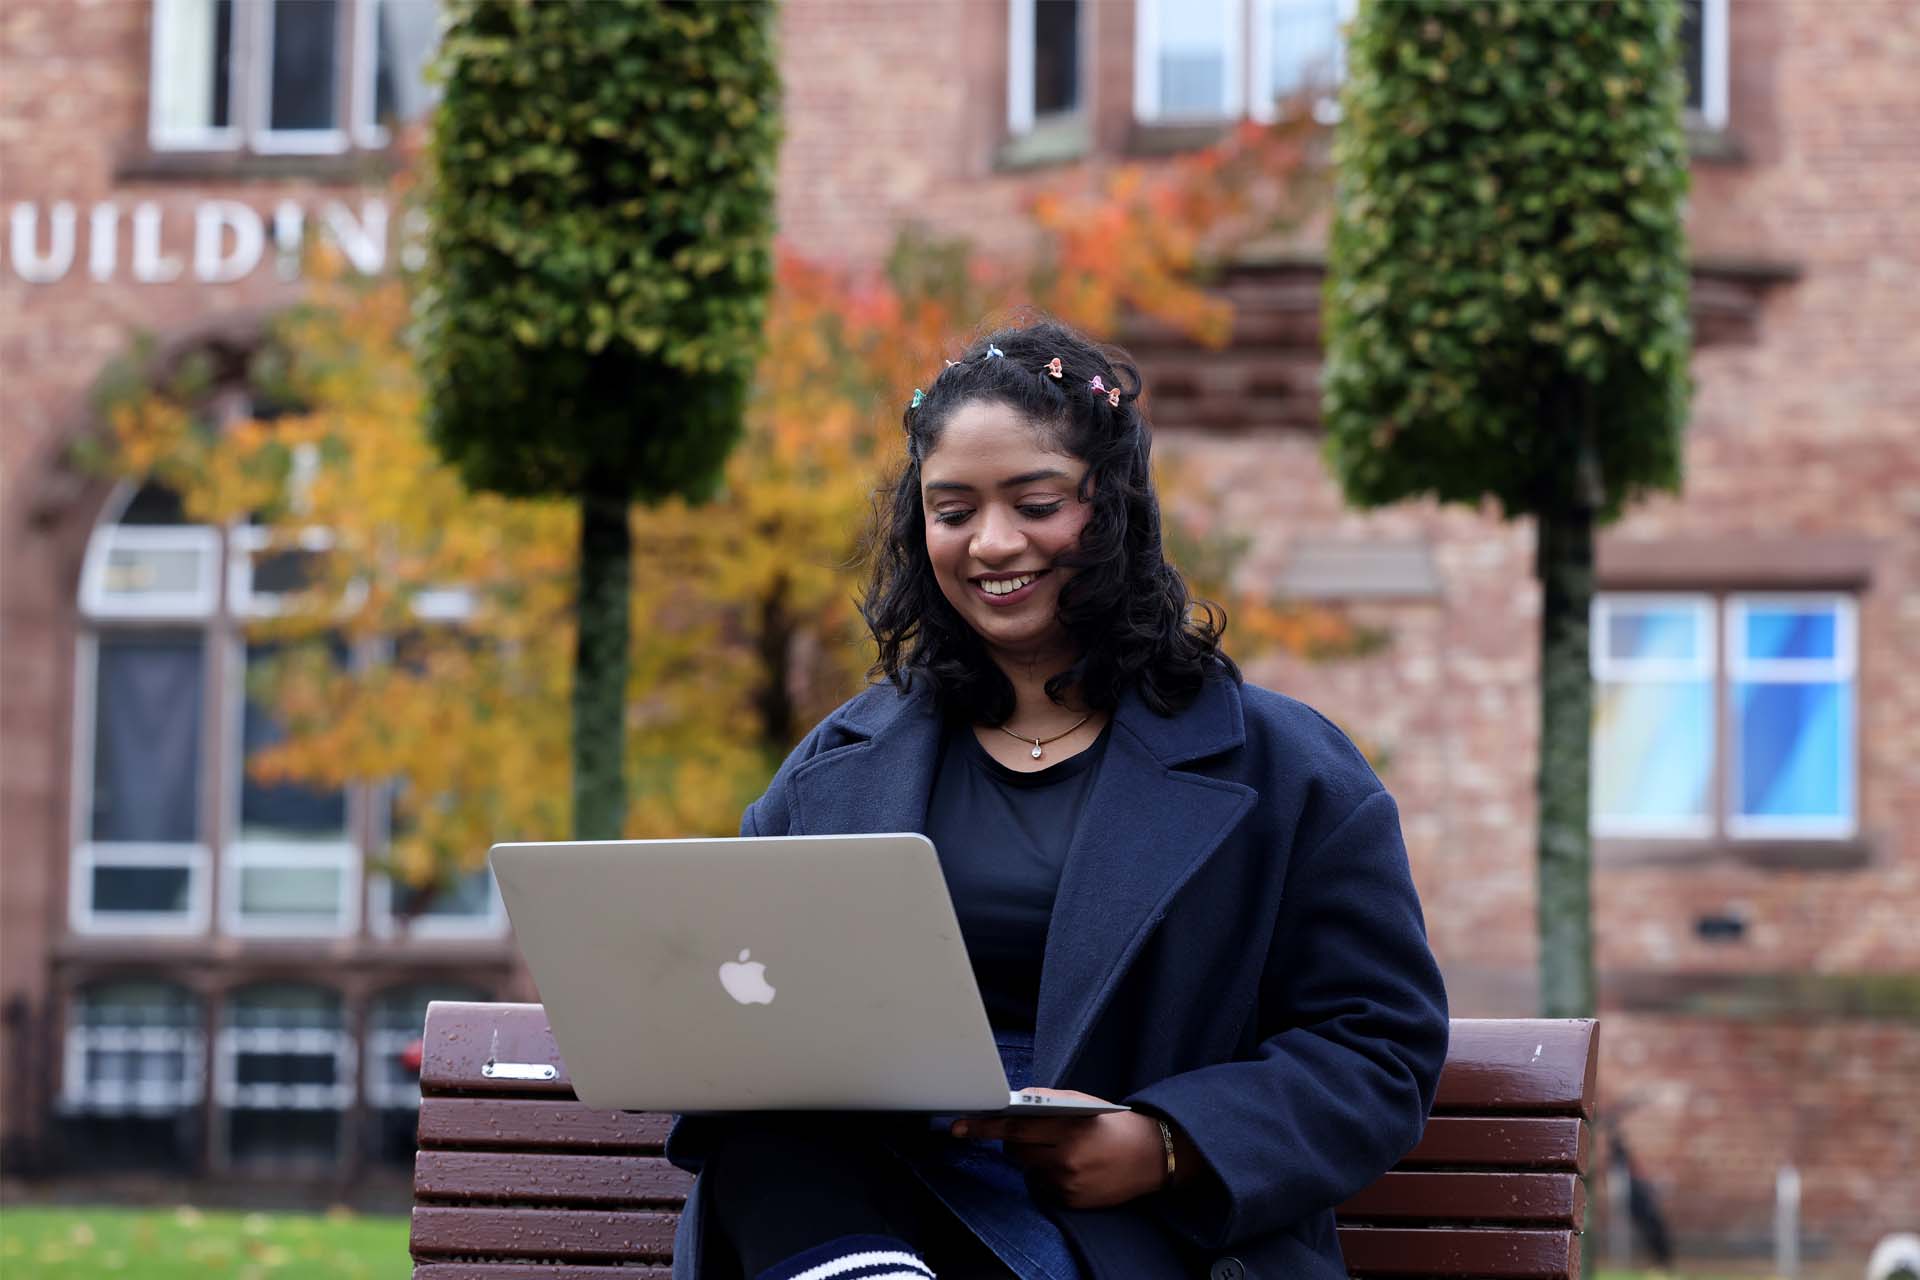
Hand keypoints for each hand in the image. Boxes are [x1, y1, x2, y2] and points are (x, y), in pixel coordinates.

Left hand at [951, 1088, 1167, 1208]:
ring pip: (1028, 1170)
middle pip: (1015, 1152)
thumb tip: (1013, 1100)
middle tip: (1034, 1135)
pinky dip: (1049, 1177)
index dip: (983, 1127)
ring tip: (1063, 1151)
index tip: (959, 1126)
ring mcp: (1068, 1183)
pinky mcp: (1072, 1202)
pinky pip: (1044, 1187)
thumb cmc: (1112, 1125)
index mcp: (1066, 1128)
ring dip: (1035, 1159)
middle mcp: (1065, 1158)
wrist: (1151, 1155)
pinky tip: (1073, 1168)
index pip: (1014, 1128)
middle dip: (1015, 1142)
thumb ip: (1046, 1100)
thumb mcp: (1081, 1102)